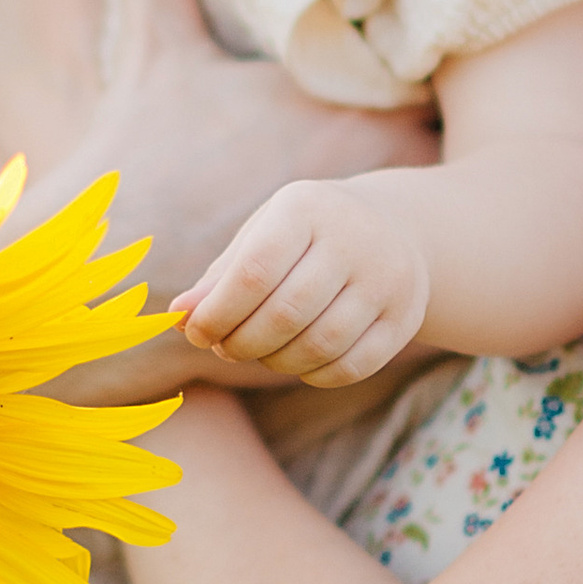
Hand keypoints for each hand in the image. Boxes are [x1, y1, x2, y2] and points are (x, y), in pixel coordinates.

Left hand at [175, 178, 430, 383]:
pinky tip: (298, 362)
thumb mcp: (263, 236)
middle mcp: (355, 239)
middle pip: (285, 314)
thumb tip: (176, 317)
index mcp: (307, 208)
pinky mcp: (406, 317)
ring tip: (259, 352)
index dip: (217, 313)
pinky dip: (314, 375)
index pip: (254, 272)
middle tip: (225, 348)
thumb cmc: (305, 235)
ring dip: (275, 362)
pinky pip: (351, 366)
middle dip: (242, 342)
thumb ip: (220, 276)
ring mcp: (389, 279)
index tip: (196, 332)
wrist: (394, 227)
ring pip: (319, 345)